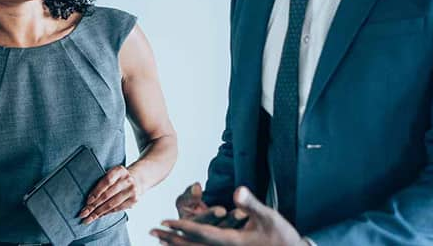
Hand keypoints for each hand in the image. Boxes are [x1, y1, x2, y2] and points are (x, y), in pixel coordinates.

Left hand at [78, 165, 140, 223]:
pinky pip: (117, 209)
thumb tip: (87, 199)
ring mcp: (132, 191)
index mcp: (119, 170)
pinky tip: (99, 216)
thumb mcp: (111, 174)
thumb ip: (101, 182)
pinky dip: (107, 213)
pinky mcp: (134, 200)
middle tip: (83, 213)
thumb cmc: (117, 178)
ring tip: (89, 218)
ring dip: (98, 212)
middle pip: (107, 195)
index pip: (106, 182)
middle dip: (94, 206)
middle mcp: (127, 180)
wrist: (136, 181)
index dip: (96, 192)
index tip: (87, 202)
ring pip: (112, 204)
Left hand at [150, 186, 302, 245]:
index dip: (180, 227)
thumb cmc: (281, 235)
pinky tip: (182, 245)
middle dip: (170, 239)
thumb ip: (250, 203)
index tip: (163, 223)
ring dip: (176, 245)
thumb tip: (236, 191)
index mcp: (230, 242)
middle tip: (151, 232)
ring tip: (159, 241)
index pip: (200, 234)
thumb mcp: (267, 216)